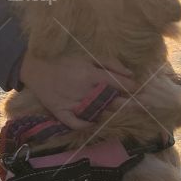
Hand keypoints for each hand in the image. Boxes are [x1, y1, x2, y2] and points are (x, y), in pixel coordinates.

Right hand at [17, 50, 134, 129]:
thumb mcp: (88, 56)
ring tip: (122, 111)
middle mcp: (83, 90)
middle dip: (129, 103)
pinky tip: (95, 122)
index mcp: (90, 74)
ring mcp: (72, 103)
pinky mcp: (61, 112)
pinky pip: (76, 123)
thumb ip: (110, 63)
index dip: (131, 87)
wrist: (36, 69)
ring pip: (97, 112)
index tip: (138, 89)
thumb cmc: (65, 62)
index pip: (117, 83)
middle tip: (144, 105)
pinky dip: (86, 124)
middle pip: (111, 101)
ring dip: (111, 112)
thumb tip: (130, 74)